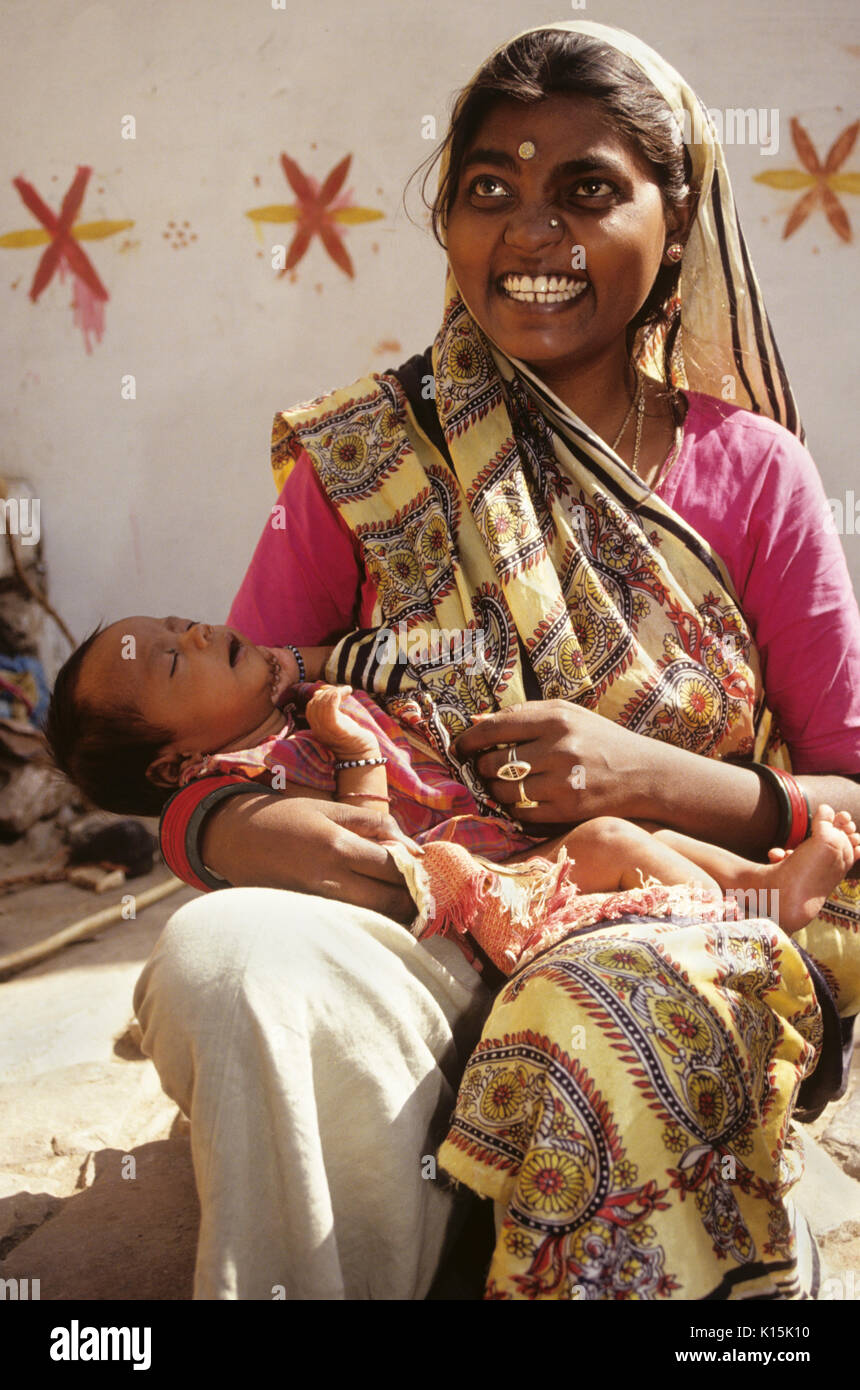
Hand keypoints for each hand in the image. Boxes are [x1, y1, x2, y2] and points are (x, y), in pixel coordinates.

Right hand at [200, 792, 416, 922]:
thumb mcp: (329, 808)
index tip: (423, 873)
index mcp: (337, 845)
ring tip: (402, 907)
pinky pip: (347, 925)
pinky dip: (366, 922)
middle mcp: (328, 879)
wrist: (231, 839)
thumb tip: (417, 850)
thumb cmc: (284, 817)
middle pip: (389, 902)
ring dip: (392, 917)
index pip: (395, 869)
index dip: (417, 874)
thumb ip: (376, 824)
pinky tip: (373, 914)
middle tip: (420, 897)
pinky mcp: (304, 917)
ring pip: (371, 920)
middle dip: (412, 902)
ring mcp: (315, 903)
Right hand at [305, 685, 379, 759]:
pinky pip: (330, 708)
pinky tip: (347, 691)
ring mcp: (326, 731)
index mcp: (317, 728)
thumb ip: (330, 709)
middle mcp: (318, 730)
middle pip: (314, 703)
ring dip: (334, 691)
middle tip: (343, 691)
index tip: (337, 692)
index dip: (322, 695)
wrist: (362, 756)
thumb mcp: (339, 721)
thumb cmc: (353, 737)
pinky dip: (336, 694)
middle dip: (328, 692)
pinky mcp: (337, 730)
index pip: (311, 706)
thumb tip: (322, 690)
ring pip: (321, 704)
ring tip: (346, 690)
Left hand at [454, 700, 656, 826]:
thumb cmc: (598, 739)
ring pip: (505, 792)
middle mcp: (559, 748)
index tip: (459, 747)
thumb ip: (523, 715)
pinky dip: (517, 808)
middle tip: (489, 769)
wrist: (643, 773)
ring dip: (498, 791)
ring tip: (508, 785)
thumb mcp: (567, 715)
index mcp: (556, 718)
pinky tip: (527, 800)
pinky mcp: (568, 810)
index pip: (496, 727)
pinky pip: (522, 813)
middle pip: (495, 764)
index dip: (470, 740)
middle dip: (485, 768)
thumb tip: (475, 723)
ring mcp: (564, 781)